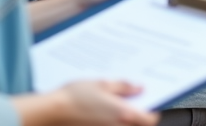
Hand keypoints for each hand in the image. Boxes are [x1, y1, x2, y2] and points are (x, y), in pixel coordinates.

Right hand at [14, 80, 159, 125]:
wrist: (51, 112)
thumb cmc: (74, 96)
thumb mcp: (102, 83)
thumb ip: (123, 87)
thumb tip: (139, 88)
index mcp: (123, 114)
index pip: (151, 119)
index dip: (154, 112)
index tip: (152, 103)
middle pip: (139, 125)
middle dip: (140, 116)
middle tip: (135, 102)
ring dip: (126, 119)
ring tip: (117, 106)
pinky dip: (113, 122)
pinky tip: (105, 113)